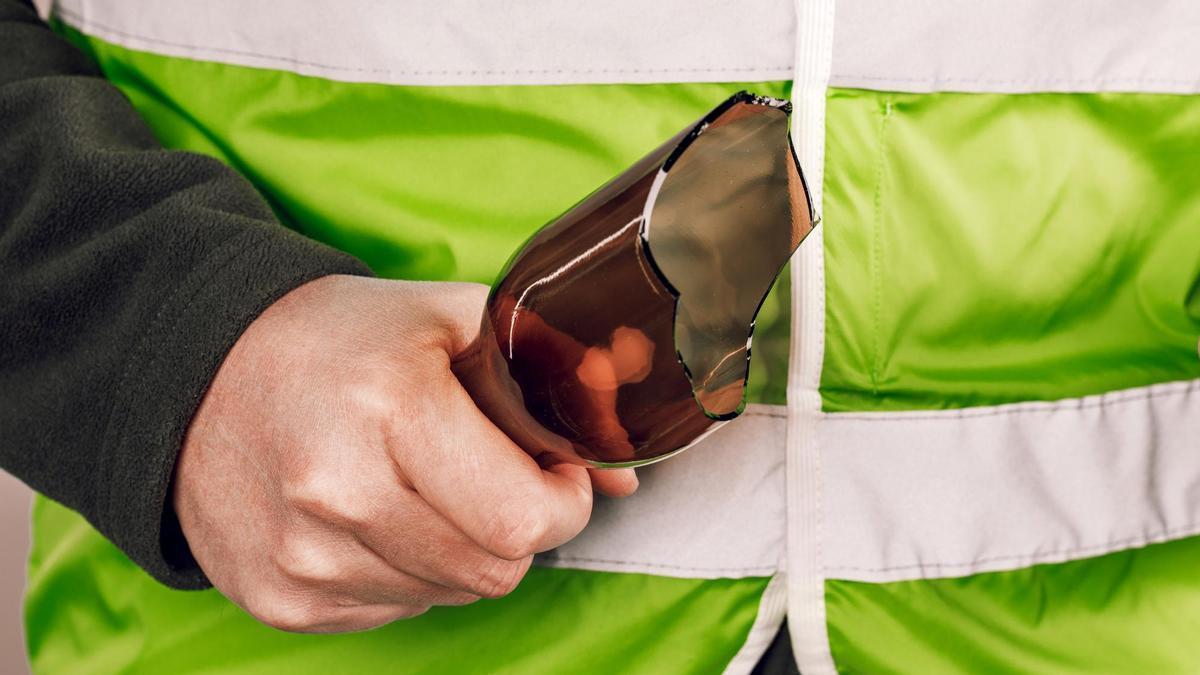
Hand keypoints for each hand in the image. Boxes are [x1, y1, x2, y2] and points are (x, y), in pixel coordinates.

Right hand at [173, 275, 636, 632]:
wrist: (195, 374)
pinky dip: (406, 569)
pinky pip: (395, 609)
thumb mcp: (447, 319)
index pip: (524, 520)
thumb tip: (626, 472)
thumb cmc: (335, 340)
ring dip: (459, 547)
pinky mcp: (282, 600)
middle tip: (486, 473)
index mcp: (391, 409)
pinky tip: (372, 512)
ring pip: (451, 594)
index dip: (563, 500)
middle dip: (517, 526)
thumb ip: (551, 380)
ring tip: (418, 483)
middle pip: (495, 569)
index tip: (551, 470)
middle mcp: (338, 493)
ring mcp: (304, 557)